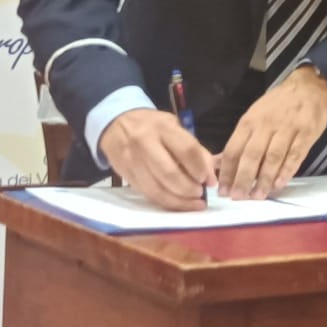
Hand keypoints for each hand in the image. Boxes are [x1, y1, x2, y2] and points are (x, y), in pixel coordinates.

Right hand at [101, 108, 215, 210]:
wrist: (115, 123)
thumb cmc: (152, 125)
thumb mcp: (175, 127)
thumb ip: (195, 150)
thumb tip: (211, 178)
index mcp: (163, 128)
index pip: (187, 150)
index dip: (201, 169)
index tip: (209, 180)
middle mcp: (145, 143)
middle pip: (170, 174)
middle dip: (189, 189)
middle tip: (200, 194)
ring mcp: (132, 160)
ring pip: (156, 189)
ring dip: (178, 201)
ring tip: (193, 203)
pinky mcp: (125, 175)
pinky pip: (147, 194)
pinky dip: (164, 202)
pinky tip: (177, 203)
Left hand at [218, 66, 326, 198]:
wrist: (309, 87)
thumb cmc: (278, 105)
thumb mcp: (255, 115)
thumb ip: (241, 139)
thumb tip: (220, 164)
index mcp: (250, 121)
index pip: (234, 149)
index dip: (227, 171)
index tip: (222, 190)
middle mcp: (266, 125)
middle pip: (251, 155)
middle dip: (243, 178)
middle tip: (238, 197)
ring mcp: (287, 129)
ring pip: (273, 157)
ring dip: (264, 179)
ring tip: (258, 196)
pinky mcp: (306, 133)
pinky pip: (295, 155)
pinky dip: (286, 171)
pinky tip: (279, 184)